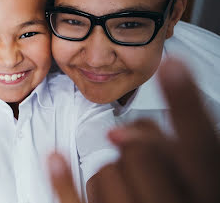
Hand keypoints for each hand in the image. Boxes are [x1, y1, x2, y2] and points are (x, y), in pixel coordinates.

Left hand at [47, 58, 219, 202]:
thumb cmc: (170, 197)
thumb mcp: (187, 176)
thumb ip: (166, 147)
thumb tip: (126, 131)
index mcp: (199, 190)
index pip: (199, 146)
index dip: (186, 103)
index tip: (172, 65)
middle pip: (138, 154)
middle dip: (132, 148)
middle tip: (137, 158)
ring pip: (104, 173)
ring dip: (108, 171)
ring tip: (124, 185)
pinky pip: (75, 201)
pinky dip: (63, 178)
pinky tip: (55, 158)